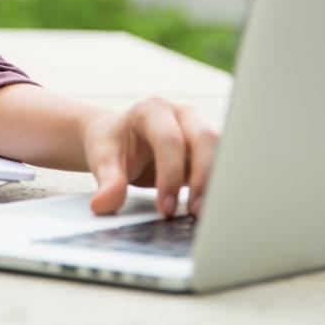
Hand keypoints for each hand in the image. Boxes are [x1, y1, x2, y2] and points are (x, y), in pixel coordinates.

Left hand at [81, 97, 219, 218]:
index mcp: (153, 110)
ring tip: (206, 214)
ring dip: (217, 182)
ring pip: (221, 150)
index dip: (170, 175)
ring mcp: (197, 129)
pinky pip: (222, 164)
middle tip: (195, 211)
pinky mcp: (207, 150)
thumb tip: (103, 204)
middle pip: (205, 138)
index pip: (170, 140)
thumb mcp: (102, 158)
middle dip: (203, 177)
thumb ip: (107, 180)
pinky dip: (219, 185)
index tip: (165, 208)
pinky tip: (213, 209)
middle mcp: (181, 114)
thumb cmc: (112, 144)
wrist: (117, 137)